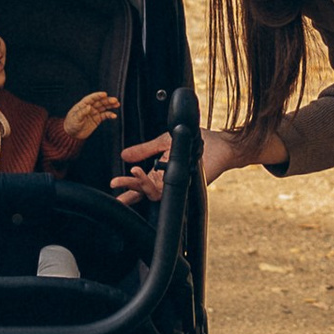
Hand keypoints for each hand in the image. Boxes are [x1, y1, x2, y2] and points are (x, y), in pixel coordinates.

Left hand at [62, 90, 115, 140]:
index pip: (91, 98)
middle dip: (107, 100)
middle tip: (115, 100)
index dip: (98, 95)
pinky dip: (110, 115)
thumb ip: (82, 112)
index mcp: (83, 104)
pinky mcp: (97, 119)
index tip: (104, 94)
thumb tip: (89, 106)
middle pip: (99, 102)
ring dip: (110, 105)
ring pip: (104, 107)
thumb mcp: (75, 118)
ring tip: (117, 104)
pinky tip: (114, 115)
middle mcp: (90, 107)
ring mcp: (94, 113)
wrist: (72, 134)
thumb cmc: (71, 124)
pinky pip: (105, 116)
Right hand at [112, 127, 254, 200]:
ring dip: (142, 183)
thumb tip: (124, 156)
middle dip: (129, 187)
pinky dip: (159, 184)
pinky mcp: (188, 184)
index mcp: (160, 173)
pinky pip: (171, 189)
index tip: (114, 185)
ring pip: (155, 192)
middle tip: (116, 182)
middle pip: (144, 190)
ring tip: (133, 172)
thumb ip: (144, 149)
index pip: (140, 183)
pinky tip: (150, 176)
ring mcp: (177, 183)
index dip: (127, 186)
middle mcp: (167, 181)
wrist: (218, 143)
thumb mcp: (163, 142)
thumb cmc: (196, 141)